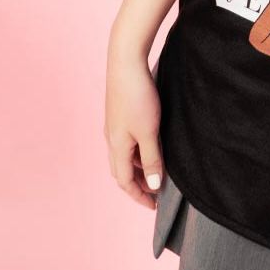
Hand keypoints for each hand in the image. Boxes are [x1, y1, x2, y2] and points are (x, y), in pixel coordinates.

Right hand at [104, 50, 163, 210]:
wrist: (126, 63)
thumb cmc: (138, 97)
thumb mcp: (149, 132)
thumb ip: (152, 159)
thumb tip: (154, 186)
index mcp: (116, 147)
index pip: (125, 182)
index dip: (139, 196)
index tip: (154, 206)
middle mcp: (111, 139)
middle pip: (122, 171)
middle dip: (138, 185)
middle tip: (156, 192)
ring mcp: (114, 126)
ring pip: (124, 156)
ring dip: (139, 167)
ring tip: (158, 170)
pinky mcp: (120, 114)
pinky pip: (127, 142)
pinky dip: (138, 152)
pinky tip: (151, 145)